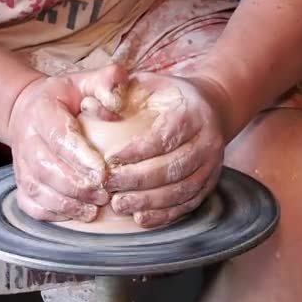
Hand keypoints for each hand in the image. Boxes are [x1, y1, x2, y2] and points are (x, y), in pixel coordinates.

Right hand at [6, 64, 126, 221]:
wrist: (26, 109)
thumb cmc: (65, 97)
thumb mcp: (85, 80)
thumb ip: (106, 82)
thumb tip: (116, 103)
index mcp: (41, 110)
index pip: (59, 136)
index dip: (79, 157)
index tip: (103, 172)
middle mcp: (25, 137)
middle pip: (46, 168)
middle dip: (76, 186)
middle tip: (104, 195)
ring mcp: (20, 162)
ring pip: (37, 188)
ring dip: (65, 203)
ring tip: (94, 209)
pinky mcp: (20, 181)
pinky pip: (29, 202)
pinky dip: (50, 213)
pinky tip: (74, 215)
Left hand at [106, 73, 228, 227]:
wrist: (209, 107)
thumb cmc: (166, 96)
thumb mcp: (145, 83)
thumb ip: (117, 90)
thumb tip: (89, 106)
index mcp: (192, 113)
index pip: (164, 137)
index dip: (137, 151)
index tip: (109, 159)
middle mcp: (208, 140)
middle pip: (173, 167)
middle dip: (138, 180)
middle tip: (109, 186)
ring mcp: (212, 164)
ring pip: (182, 190)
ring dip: (149, 201)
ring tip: (120, 205)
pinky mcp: (210, 182)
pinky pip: (188, 203)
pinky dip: (165, 214)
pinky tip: (141, 218)